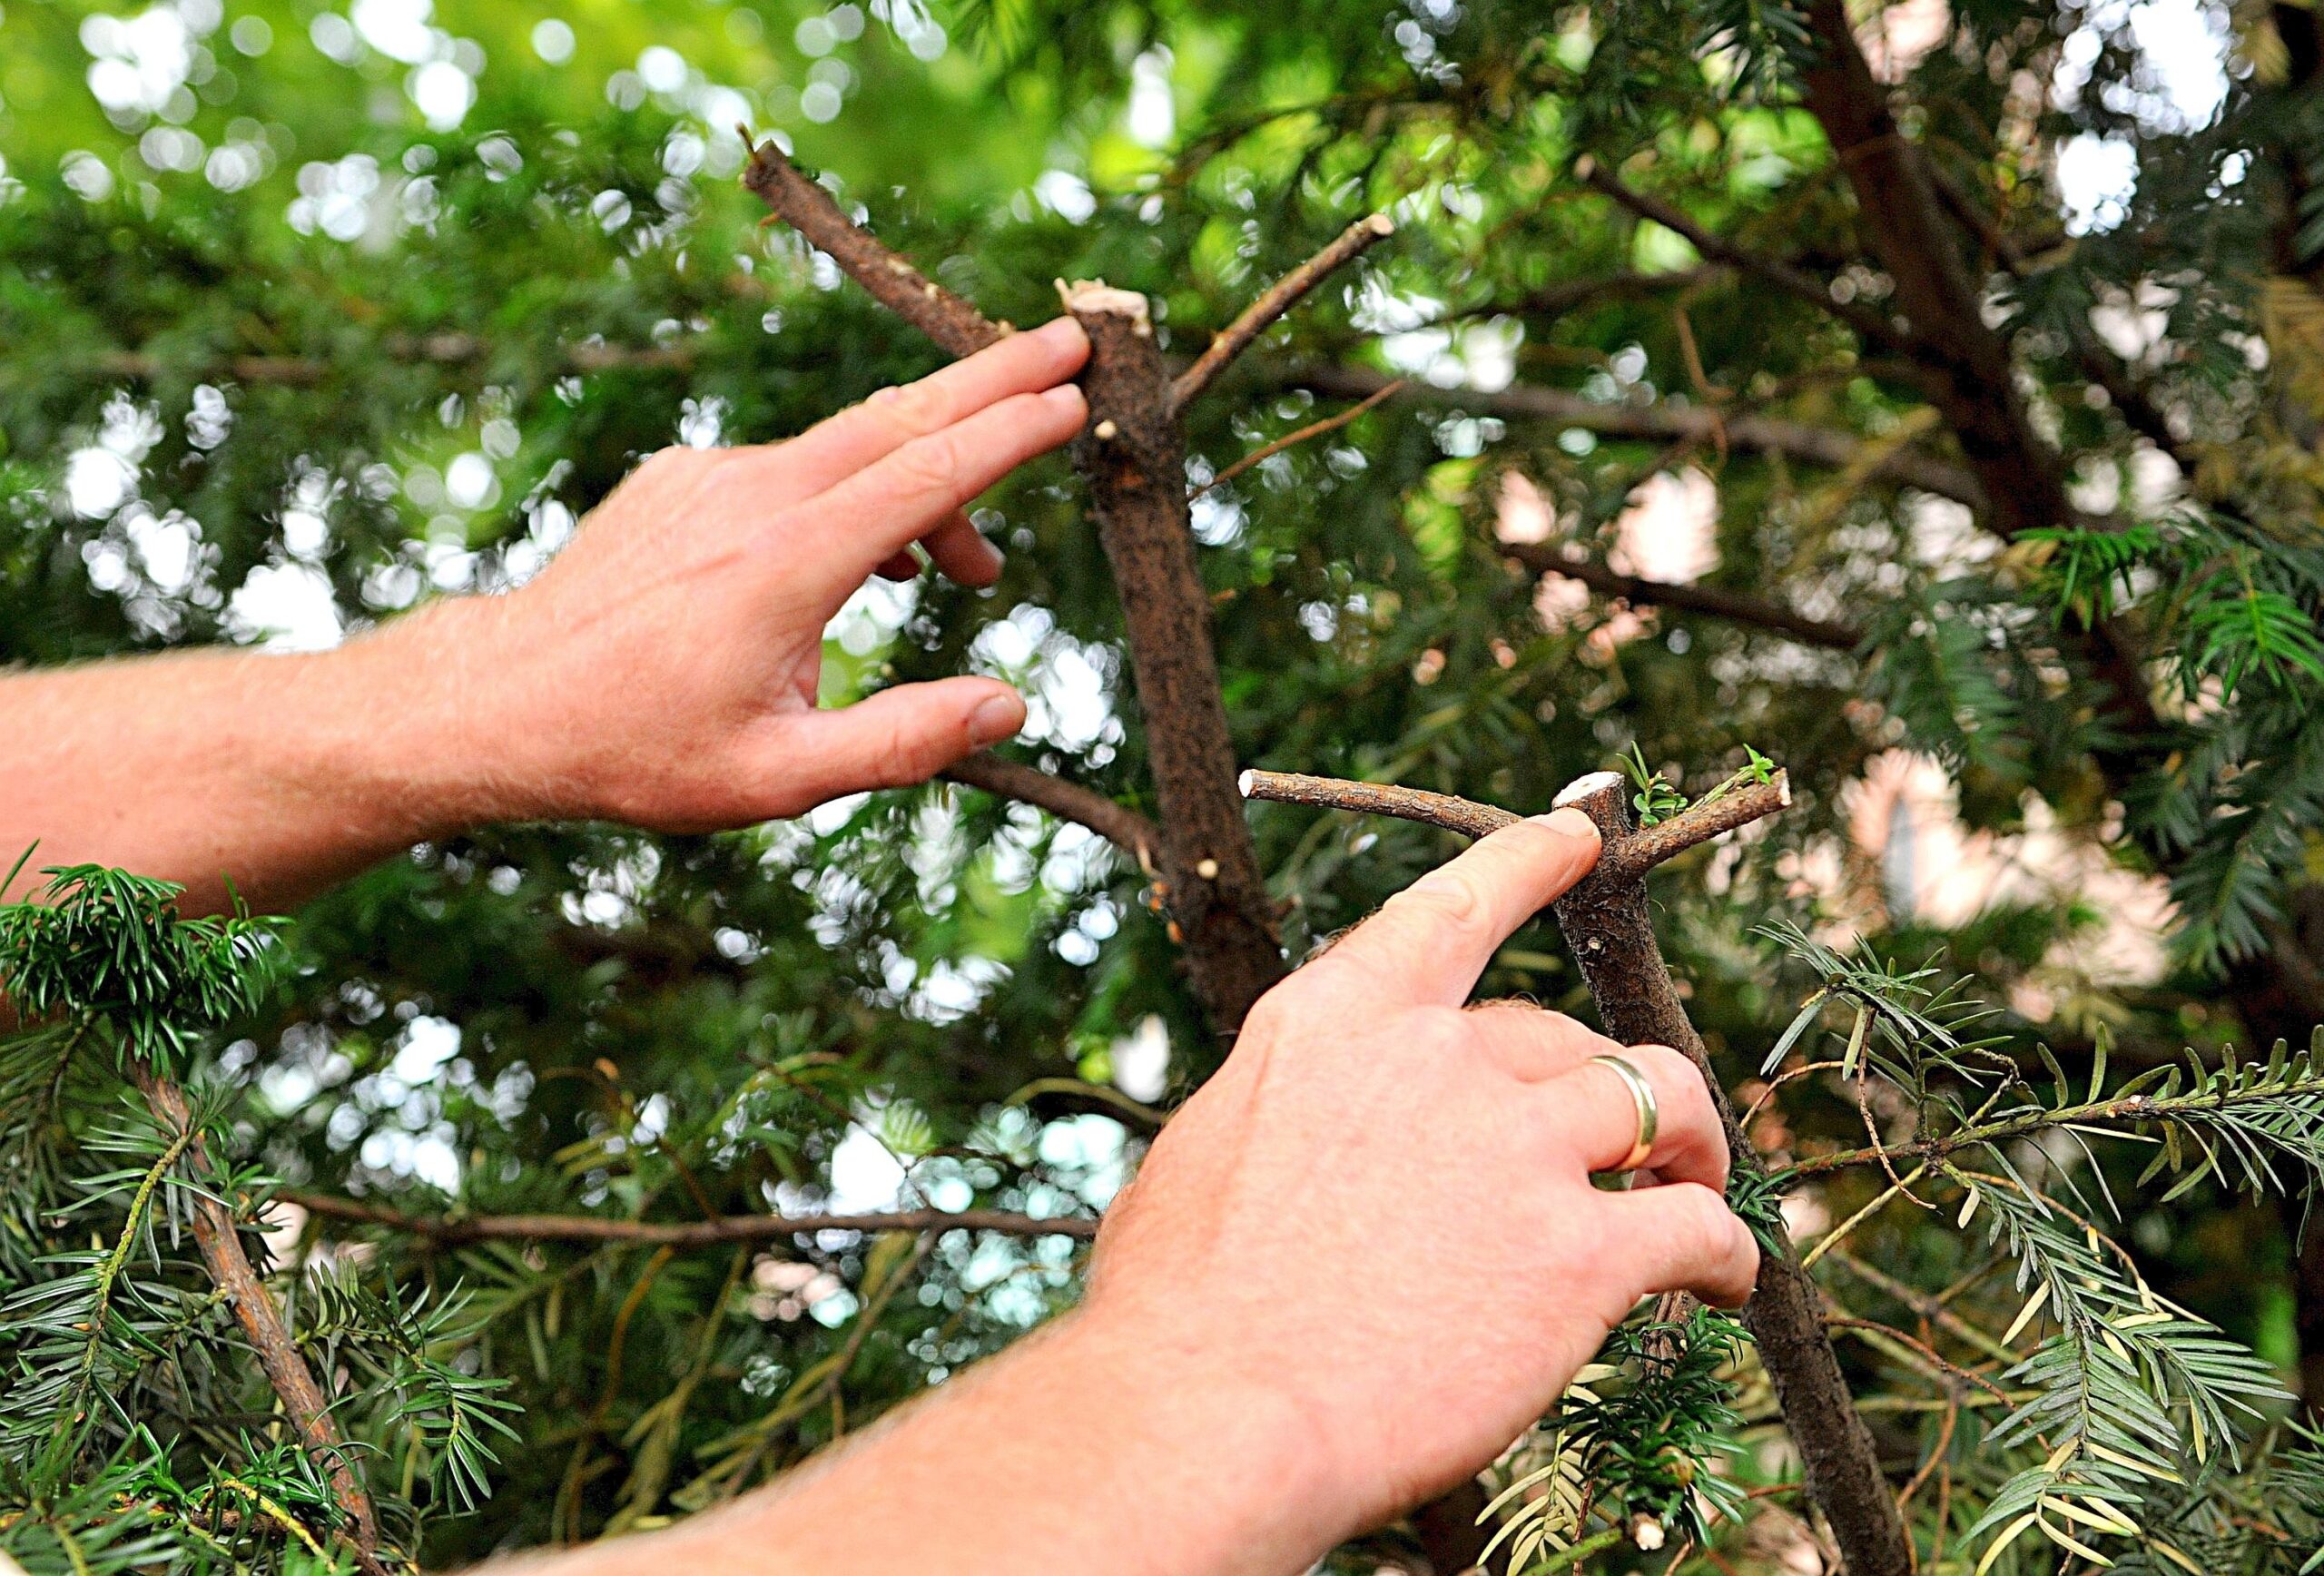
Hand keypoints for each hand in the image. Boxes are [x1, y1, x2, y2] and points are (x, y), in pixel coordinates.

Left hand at [437, 317, 1089, 830]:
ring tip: (974, 572)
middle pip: (898, 417)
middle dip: (994, 378)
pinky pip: (795, 468)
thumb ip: (903, 742)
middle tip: (1073, 345)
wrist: (498, 701)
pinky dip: (854, 494)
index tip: (1076, 400)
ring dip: (927, 484)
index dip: (1010, 435)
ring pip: (850, 449)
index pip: (924, 476)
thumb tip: (1009, 705)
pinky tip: (873, 564)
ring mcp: (712, 477)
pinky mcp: (683, 478)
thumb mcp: (778, 780)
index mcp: (784, 564)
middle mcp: (751, 497)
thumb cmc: (637, 750)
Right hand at [1080, 808, 1760, 1539]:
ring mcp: (1516, 1145)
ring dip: (1692, 1141)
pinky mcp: (1581, 1250)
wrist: (1210, 1418)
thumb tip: (1306, 1140)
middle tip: (1622, 1138)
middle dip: (1597, 1079)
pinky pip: (1697, 1229)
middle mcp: (1434, 1057)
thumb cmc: (1173, 1315)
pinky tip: (1725, 1285)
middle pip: (1563, 1033)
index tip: (1579, 834)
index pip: (1455, 908)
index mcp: (1334, 1021)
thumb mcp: (1204, 1160)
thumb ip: (1283, 1118)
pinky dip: (1727, 1251)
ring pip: (1659, 1096)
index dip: (1530, 860)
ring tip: (1698, 1187)